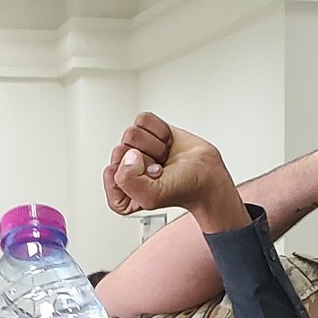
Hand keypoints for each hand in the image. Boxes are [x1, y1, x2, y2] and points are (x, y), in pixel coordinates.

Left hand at [104, 113, 249, 231]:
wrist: (207, 174)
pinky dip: (160, 130)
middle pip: (120, 150)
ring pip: (131, 133)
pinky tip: (167, 144)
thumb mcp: (150, 197)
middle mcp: (126, 168)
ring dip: (155, 145)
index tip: (150, 180)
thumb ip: (127, 181)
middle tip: (160, 168)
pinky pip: (143, 120)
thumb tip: (129, 154)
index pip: (110, 173)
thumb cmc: (183, 188)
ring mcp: (137, 148)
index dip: (132, 175)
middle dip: (146, 158)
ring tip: (165, 157)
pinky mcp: (149, 131)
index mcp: (121, 191)